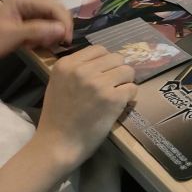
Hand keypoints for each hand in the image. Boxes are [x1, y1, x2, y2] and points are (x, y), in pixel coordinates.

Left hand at [0, 0, 72, 57]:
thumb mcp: (14, 35)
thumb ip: (37, 30)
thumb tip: (62, 30)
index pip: (55, 7)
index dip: (64, 23)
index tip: (66, 40)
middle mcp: (31, 0)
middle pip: (57, 12)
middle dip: (59, 29)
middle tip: (56, 44)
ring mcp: (32, 8)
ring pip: (55, 19)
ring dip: (53, 33)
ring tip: (42, 44)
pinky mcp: (32, 17)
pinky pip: (49, 25)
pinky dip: (47, 35)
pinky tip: (37, 43)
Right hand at [35, 45, 136, 172]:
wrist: (59, 143)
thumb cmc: (59, 116)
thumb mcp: (59, 83)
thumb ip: (78, 69)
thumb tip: (105, 61)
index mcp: (67, 64)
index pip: (99, 49)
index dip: (106, 62)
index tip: (104, 74)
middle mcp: (83, 70)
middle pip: (117, 57)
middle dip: (118, 71)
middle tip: (113, 85)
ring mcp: (99, 83)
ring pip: (128, 71)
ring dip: (126, 83)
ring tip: (116, 95)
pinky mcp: (113, 98)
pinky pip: (133, 88)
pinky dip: (129, 97)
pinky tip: (118, 105)